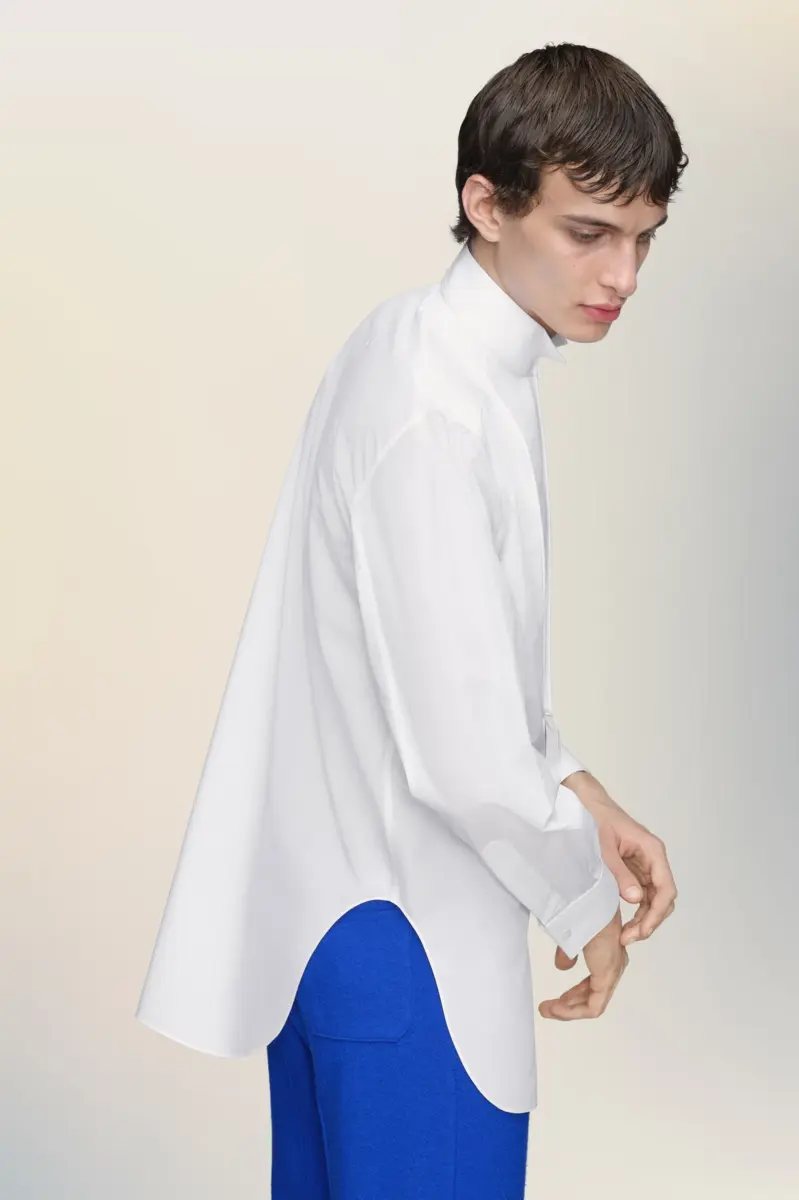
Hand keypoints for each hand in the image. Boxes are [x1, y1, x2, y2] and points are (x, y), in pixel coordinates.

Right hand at [538, 906, 627, 1019]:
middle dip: (571, 1003)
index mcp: (608, 950)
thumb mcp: (571, 932)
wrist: (587, 899)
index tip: (557, 999)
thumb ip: (568, 952)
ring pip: (593, 1003)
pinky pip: (593, 1006)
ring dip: (569, 1010)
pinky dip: (573, 1012)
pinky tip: (554, 1009)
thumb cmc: (581, 906)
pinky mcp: (607, 975)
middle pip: (594, 994)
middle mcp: (614, 961)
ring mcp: (612, 969)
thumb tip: (562, 967)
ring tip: (547, 1011)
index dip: (575, 993)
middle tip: (550, 1008)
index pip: (595, 981)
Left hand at [563, 771, 677, 947]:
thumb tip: (636, 899)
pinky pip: (641, 895)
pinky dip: (635, 911)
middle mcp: (653, 860)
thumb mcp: (604, 846)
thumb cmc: (595, 818)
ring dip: (643, 919)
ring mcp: (644, 866)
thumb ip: (619, 872)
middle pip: (662, 898)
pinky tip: (623, 924)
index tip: (642, 930)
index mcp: (652, 850)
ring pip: (653, 900)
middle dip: (649, 921)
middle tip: (628, 938)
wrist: (586, 803)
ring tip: (625, 936)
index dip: (657, 913)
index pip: (666, 888)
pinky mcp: (634, 871)